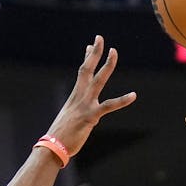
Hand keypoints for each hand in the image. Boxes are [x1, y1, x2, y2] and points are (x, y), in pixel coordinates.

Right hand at [44, 36, 137, 157]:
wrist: (53, 147)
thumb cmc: (60, 137)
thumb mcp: (68, 120)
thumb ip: (75, 114)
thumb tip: (77, 116)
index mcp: (74, 97)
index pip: (82, 73)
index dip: (88, 58)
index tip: (91, 46)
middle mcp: (79, 97)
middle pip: (87, 69)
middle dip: (94, 53)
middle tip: (100, 38)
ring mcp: (85, 105)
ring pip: (98, 80)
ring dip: (106, 65)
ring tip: (114, 52)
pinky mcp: (91, 116)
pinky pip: (109, 106)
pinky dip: (122, 100)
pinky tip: (133, 95)